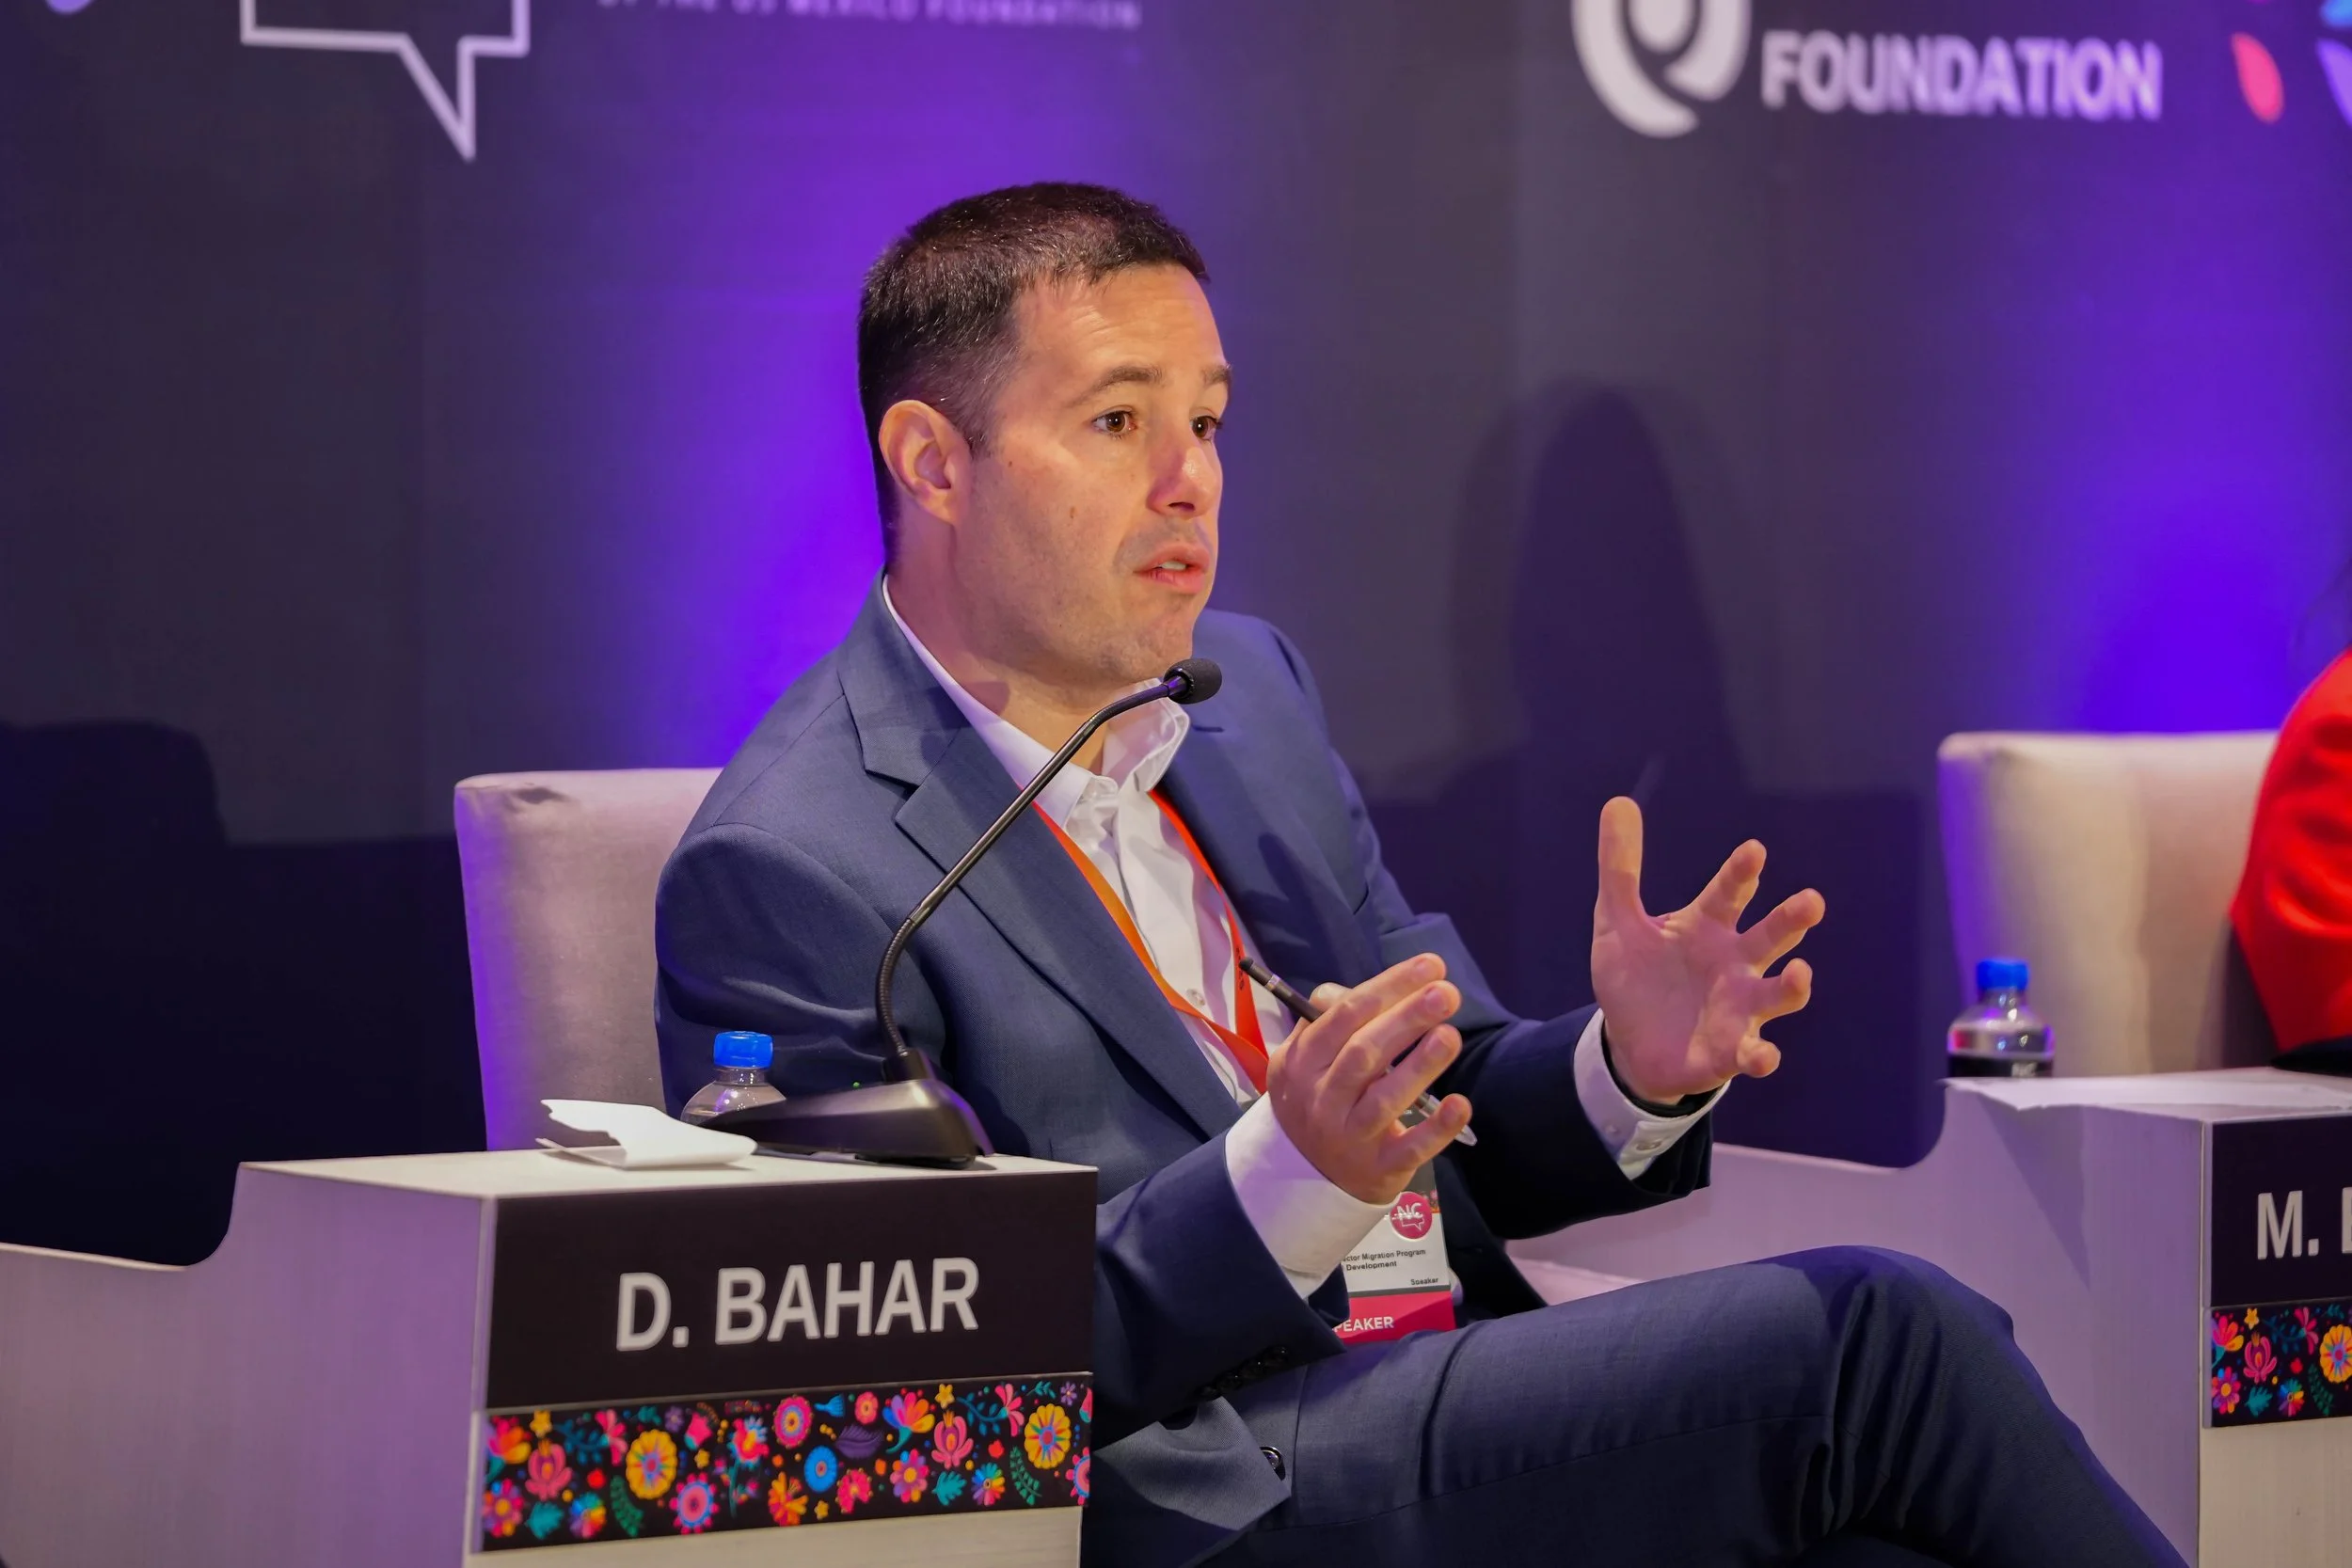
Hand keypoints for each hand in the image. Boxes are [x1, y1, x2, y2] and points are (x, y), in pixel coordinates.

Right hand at [1265, 953, 1473, 1204]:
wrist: (1303, 1175)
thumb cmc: (1317, 1097)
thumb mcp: (1304, 1058)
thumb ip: (1333, 1018)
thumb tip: (1381, 987)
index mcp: (1301, 1062)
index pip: (1343, 1016)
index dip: (1388, 988)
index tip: (1430, 966)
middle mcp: (1321, 1099)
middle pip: (1362, 1053)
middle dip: (1406, 1019)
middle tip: (1446, 993)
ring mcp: (1349, 1137)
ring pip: (1383, 1099)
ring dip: (1419, 1065)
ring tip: (1450, 1035)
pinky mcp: (1379, 1168)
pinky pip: (1409, 1149)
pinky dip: (1435, 1128)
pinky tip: (1460, 1104)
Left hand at [1589, 796, 1824, 1104]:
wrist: (1630, 1045)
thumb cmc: (1635, 978)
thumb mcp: (1617, 923)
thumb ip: (1619, 869)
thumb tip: (1618, 801)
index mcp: (1707, 927)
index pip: (1729, 893)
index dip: (1741, 873)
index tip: (1754, 850)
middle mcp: (1734, 964)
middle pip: (1770, 937)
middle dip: (1791, 921)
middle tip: (1811, 902)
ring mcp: (1738, 1008)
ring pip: (1776, 995)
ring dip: (1792, 987)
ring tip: (1799, 974)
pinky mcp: (1730, 1052)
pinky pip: (1752, 1055)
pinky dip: (1761, 1056)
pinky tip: (1763, 1056)